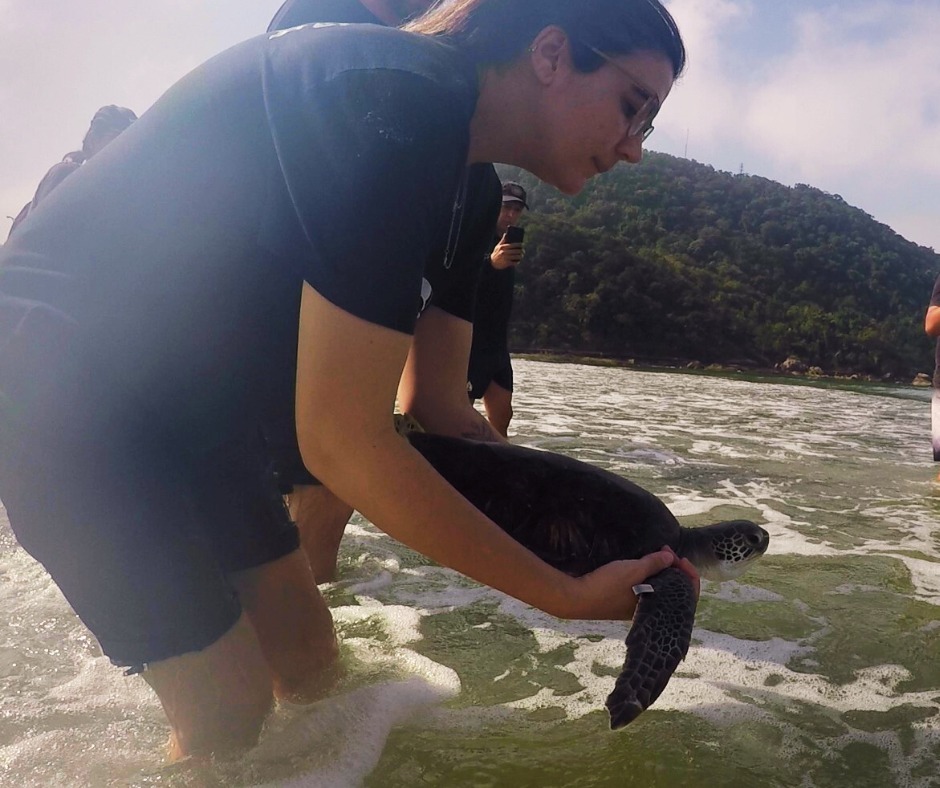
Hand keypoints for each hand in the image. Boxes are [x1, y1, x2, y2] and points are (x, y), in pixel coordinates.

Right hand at [489, 239, 523, 269]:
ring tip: (522, 256)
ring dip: (520, 256)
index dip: (520, 245)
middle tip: (523, 251)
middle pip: (516, 251)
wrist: (492, 262)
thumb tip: (506, 233)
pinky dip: (517, 262)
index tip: (523, 245)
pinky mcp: (506, 263)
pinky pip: (514, 262)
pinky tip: (518, 261)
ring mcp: (505, 257)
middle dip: (521, 251)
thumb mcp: (498, 246)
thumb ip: (503, 240)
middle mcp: (504, 252)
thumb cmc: (496, 253)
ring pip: (517, 256)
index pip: (514, 245)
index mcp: (503, 246)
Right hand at [556, 547, 700, 620]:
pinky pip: (650, 589)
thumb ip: (654, 563)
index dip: (688, 574)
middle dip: (676, 569)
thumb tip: (671, 557)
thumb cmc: (607, 586)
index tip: (679, 557)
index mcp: (658, 607)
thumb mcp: (633, 570)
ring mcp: (639, 607)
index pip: (688, 594)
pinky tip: (646, 566)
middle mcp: (652, 610)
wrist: (577, 598)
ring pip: (662, 589)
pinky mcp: (627, 603)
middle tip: (668, 552)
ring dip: (663, 571)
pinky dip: (653, 577)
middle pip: (676, 590)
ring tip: (659, 555)